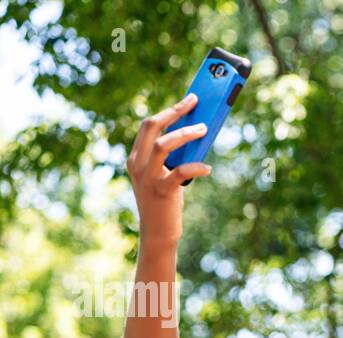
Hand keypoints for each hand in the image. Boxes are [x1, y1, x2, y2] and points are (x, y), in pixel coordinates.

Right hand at [126, 93, 213, 246]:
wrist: (157, 232)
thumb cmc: (165, 201)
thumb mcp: (163, 175)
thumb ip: (172, 158)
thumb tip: (196, 134)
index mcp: (136, 157)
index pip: (149, 125)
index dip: (169, 110)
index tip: (187, 101)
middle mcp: (138, 164)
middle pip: (152, 127)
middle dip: (174, 111)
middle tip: (195, 103)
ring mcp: (148, 177)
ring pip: (163, 144)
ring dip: (185, 133)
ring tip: (203, 128)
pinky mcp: (161, 191)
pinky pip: (179, 173)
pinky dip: (195, 167)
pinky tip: (207, 168)